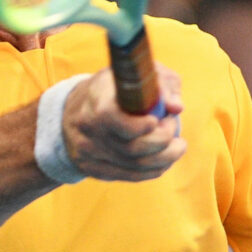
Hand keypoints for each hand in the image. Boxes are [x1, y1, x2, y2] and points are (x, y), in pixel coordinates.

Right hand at [61, 62, 185, 180]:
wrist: (73, 109)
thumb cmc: (114, 88)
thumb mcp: (135, 75)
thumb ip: (162, 85)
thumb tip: (176, 108)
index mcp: (96, 101)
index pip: (114, 119)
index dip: (140, 125)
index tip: (159, 118)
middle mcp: (89, 130)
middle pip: (131, 148)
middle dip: (163, 142)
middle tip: (174, 128)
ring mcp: (89, 152)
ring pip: (134, 166)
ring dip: (164, 159)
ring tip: (178, 146)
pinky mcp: (93, 169)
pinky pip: (128, 176)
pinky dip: (153, 170)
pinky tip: (165, 160)